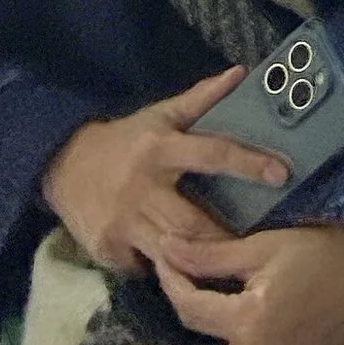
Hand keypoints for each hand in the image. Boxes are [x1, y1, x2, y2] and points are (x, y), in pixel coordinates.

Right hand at [39, 69, 289, 277]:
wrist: (61, 165)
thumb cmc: (124, 142)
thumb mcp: (159, 116)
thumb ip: (201, 99)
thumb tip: (240, 73)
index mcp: (160, 149)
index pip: (212, 153)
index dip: (248, 163)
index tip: (282, 174)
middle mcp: (142, 187)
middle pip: (194, 222)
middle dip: (226, 239)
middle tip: (257, 249)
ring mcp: (123, 221)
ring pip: (173, 252)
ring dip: (201, 262)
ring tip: (227, 270)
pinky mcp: (108, 248)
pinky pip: (148, 266)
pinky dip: (167, 269)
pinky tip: (182, 271)